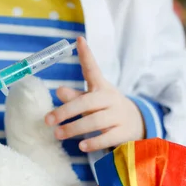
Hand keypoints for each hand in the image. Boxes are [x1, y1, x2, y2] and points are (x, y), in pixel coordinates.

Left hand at [44, 37, 144, 152]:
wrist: (137, 122)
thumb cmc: (106, 108)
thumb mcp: (92, 100)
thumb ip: (75, 96)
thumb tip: (58, 90)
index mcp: (101, 86)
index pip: (93, 69)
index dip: (87, 54)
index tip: (79, 40)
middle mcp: (110, 98)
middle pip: (87, 102)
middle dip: (66, 111)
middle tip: (48, 120)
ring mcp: (118, 115)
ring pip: (95, 121)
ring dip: (74, 128)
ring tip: (58, 134)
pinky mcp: (123, 132)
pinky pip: (107, 137)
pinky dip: (94, 142)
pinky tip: (81, 146)